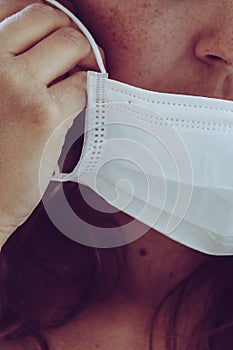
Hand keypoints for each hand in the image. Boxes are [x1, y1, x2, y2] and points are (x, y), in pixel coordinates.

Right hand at [0, 1, 98, 245]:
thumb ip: (14, 63)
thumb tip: (61, 41)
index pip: (21, 6)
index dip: (51, 20)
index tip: (62, 38)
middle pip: (49, 16)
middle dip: (72, 35)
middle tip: (81, 58)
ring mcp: (16, 84)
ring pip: (72, 43)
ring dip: (87, 58)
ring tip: (85, 78)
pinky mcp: (43, 115)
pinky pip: (84, 84)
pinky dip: (91, 89)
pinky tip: (84, 102)